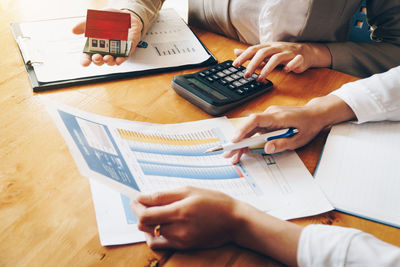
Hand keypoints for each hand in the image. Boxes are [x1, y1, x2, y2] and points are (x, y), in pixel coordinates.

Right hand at [72, 9, 142, 65]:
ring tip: (107, 57)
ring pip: (111, 61)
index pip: (87, 56)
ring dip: (108, 61)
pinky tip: (118, 60)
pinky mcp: (126, 51)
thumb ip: (84, 25)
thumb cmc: (108, 19)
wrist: (125, 16)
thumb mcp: (95, 19)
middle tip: (97, 57)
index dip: (85, 61)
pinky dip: (121, 60)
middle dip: (97, 61)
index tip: (85, 63)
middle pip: (98, 61)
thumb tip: (74, 30)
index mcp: (94, 45)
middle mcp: (104, 50)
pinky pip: (123, 58)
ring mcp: (115, 52)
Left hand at [130, 186, 240, 249]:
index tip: (134, 197)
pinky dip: (155, 234)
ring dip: (147, 222)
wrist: (234, 221)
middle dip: (138, 212)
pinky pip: (160, 244)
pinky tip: (159, 225)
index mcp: (180, 211)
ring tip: (152, 212)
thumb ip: (164, 195)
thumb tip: (143, 197)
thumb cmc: (214, 201)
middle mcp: (178, 229)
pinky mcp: (183, 247)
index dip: (135, 205)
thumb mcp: (190, 190)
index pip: (146, 213)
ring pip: (151, 234)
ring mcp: (180, 240)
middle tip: (141, 202)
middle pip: (145, 224)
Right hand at [224, 95, 355, 163]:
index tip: (235, 140)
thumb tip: (267, 148)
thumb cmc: (308, 125)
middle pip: (249, 126)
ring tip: (234, 155)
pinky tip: (243, 149)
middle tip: (228, 153)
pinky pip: (255, 130)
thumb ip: (282, 143)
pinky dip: (248, 139)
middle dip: (238, 140)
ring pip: (250, 129)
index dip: (243, 130)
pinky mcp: (268, 121)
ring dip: (241, 142)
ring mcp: (268, 117)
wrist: (315, 114)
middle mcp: (270, 114)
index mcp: (277, 116)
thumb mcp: (298, 139)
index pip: (255, 120)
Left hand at [232, 42, 330, 81]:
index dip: (244, 56)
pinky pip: (296, 60)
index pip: (254, 49)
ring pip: (277, 58)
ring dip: (267, 69)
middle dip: (253, 64)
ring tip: (260, 79)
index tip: (235, 65)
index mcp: (268, 47)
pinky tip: (285, 71)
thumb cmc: (283, 53)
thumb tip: (235, 51)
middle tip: (246, 75)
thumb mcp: (266, 52)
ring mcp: (289, 52)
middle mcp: (277, 48)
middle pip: (263, 53)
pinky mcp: (300, 58)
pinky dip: (290, 65)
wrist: (306, 52)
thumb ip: (251, 53)